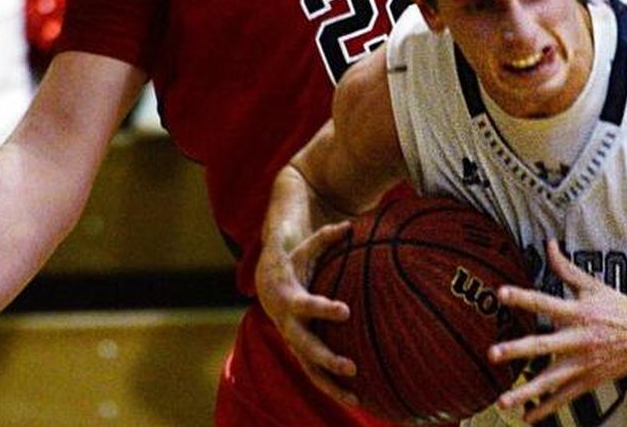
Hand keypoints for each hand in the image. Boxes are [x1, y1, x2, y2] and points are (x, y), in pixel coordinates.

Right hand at [255, 220, 358, 405]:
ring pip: (310, 370)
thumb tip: (347, 226)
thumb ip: (325, 239)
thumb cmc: (293, 264)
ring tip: (357, 398)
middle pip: (306, 346)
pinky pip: (316, 376)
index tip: (345, 310)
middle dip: (327, 358)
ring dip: (331, 385)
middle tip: (351, 366)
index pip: (306, 305)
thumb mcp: (305, 249)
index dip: (323, 308)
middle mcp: (289, 326)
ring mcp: (294, 343)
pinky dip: (333, 389)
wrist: (268, 286)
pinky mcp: (302, 354)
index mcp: (289, 298)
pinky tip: (358, 401)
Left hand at [489, 240, 626, 422]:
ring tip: (503, 401)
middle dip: (517, 350)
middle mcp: (579, 339)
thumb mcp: (592, 285)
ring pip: (551, 380)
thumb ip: (566, 269)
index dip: (523, 297)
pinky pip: (564, 398)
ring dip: (526, 392)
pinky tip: (526, 417)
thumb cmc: (617, 306)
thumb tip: (549, 243)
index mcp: (577, 312)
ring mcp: (584, 363)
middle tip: (492, 354)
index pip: (545, 302)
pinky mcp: (589, 381)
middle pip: (543, 345)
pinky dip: (545, 409)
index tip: (501, 292)